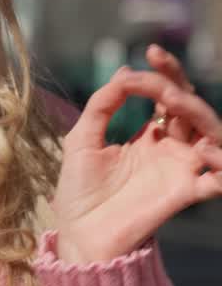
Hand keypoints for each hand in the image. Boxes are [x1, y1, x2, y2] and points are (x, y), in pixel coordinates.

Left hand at [51, 53, 221, 264]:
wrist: (79, 233)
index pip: (169, 93)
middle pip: (192, 106)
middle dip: (179, 85)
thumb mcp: (82, 138)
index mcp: (149, 134)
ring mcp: (180, 169)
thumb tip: (125, 71)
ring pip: (212, 132)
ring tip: (174, 102)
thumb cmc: (79, 190)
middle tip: (157, 83)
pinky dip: (221, 164)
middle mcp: (170, 148)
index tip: (150, 53)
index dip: (166, 70)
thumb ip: (102, 104)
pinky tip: (205, 151)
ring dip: (202, 114)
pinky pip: (218, 179)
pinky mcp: (185, 193)